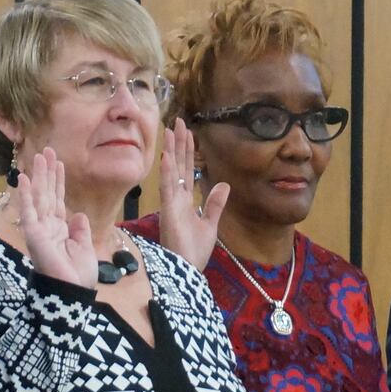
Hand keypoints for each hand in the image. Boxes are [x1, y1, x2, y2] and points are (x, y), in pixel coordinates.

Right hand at [17, 148, 96, 288]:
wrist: (71, 293)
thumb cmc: (78, 276)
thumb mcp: (85, 248)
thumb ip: (80, 230)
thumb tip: (79, 215)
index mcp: (60, 229)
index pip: (58, 200)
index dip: (59, 181)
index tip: (60, 163)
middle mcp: (48, 226)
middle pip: (48, 193)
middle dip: (48, 172)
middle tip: (48, 150)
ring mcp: (39, 229)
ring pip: (39, 197)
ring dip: (38, 176)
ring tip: (38, 155)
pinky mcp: (33, 234)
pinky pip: (28, 211)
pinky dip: (25, 194)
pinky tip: (23, 178)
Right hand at [156, 119, 228, 269]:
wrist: (187, 269)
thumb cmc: (195, 251)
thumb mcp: (210, 224)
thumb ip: (214, 204)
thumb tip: (223, 184)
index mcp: (185, 201)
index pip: (188, 170)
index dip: (188, 151)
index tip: (189, 133)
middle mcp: (176, 198)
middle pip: (179, 165)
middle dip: (179, 144)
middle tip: (177, 122)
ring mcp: (170, 202)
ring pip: (171, 170)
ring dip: (172, 150)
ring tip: (171, 129)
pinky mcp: (168, 210)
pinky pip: (167, 187)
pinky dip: (167, 171)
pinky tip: (167, 155)